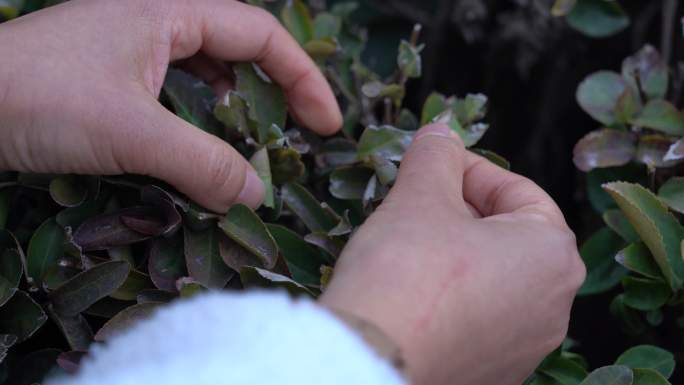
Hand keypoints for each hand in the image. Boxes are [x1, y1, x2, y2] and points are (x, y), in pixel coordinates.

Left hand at [0, 0, 340, 211]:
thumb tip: (254, 196)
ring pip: (208, 66)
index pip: (260, 35)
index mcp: (170, 10)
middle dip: (278, 88)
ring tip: (259, 136)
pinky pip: (176, 85)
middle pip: (240, 46)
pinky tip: (202, 136)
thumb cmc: (38, 99)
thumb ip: (201, 164)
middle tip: (302, 133)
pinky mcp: (112, 71)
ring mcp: (132, 43)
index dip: (303, 79)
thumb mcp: (131, 133)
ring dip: (239, 102)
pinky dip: (201, 112)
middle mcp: (156, 17)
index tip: (327, 126)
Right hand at [320, 124, 585, 384]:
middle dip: (460, 210)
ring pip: (492, 278)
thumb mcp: (419, 198)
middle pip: (507, 235)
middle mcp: (553, 306)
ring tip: (409, 244)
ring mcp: (524, 346)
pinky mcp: (493, 372)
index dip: (470, 169)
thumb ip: (436, 157)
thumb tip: (441, 133)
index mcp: (552, 255)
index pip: (517, 191)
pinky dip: (451, 296)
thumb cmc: (405, 275)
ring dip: (454, 252)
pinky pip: (478, 317)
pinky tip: (412, 289)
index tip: (433, 163)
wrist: (374, 364)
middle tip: (416, 200)